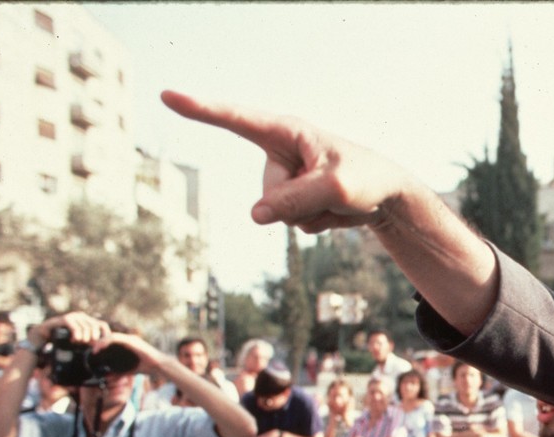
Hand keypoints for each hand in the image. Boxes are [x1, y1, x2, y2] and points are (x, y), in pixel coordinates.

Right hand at [29, 311, 109, 345]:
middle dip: (94, 339)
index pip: (103, 325)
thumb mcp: (77, 340)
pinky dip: (77, 335)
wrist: (43, 334)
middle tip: (88, 346)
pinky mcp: (66, 319)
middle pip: (96, 327)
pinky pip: (76, 327)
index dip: (106, 335)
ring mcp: (74, 316)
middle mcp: (82, 316)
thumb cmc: (61, 338)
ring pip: (86, 328)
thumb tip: (99, 347)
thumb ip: (88, 341)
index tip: (104, 346)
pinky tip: (75, 340)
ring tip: (78, 342)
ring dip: (84, 338)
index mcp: (87, 320)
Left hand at [91, 332, 162, 372]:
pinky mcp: (131, 340)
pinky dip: (106, 341)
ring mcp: (130, 339)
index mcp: (128, 344)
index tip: (94, 352)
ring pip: (111, 336)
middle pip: (110, 337)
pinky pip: (115, 338)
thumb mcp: (128, 371)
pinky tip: (100, 347)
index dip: (102, 344)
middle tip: (92, 351)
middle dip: (99, 342)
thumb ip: (118, 373)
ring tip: (94, 350)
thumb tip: (107, 378)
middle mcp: (129, 339)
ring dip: (101, 342)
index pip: (112, 341)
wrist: (158, 365)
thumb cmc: (146, 367)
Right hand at [161, 90, 418, 233]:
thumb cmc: (365, 178)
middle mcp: (279, 153)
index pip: (236, 119)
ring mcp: (284, 178)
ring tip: (335, 198)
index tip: (167, 95)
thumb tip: (256, 215)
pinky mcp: (291, 199)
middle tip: (334, 191)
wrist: (386, 195)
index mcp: (286, 132)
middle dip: (301, 202)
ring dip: (310, 214)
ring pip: (278, 213)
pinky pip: (291, 224)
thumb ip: (295, 200)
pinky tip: (334, 209)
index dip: (200, 108)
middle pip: (269, 193)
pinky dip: (316, 223)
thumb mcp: (335, 188)